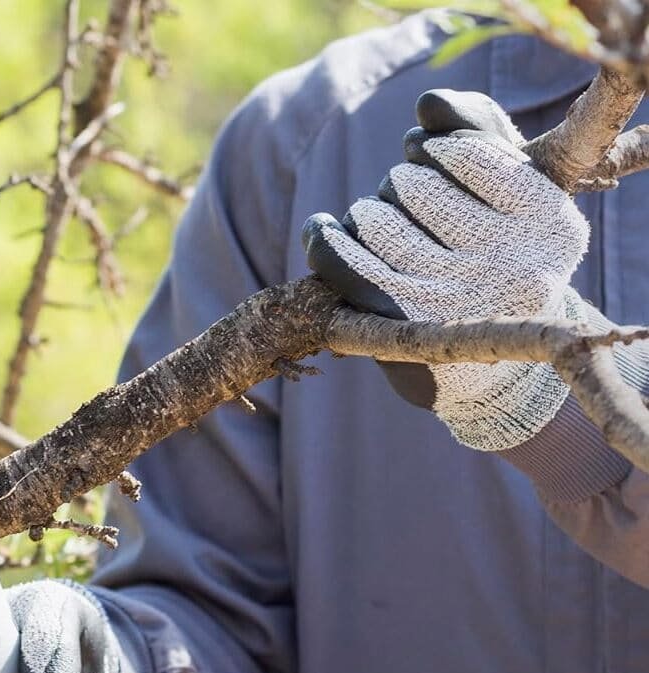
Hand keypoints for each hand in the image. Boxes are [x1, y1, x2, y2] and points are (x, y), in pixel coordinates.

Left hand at [303, 88, 590, 450]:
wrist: (494, 368)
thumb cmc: (498, 262)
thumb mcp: (511, 194)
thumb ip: (480, 133)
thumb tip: (429, 105)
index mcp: (550, 223)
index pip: (467, 152)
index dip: (433, 146)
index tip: (426, 156)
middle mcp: (512, 267)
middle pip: (418, 187)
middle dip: (400, 184)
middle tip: (405, 199)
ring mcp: (456, 302)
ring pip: (380, 223)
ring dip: (366, 215)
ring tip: (371, 221)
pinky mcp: (402, 330)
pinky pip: (346, 265)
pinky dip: (325, 241)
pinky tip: (319, 230)